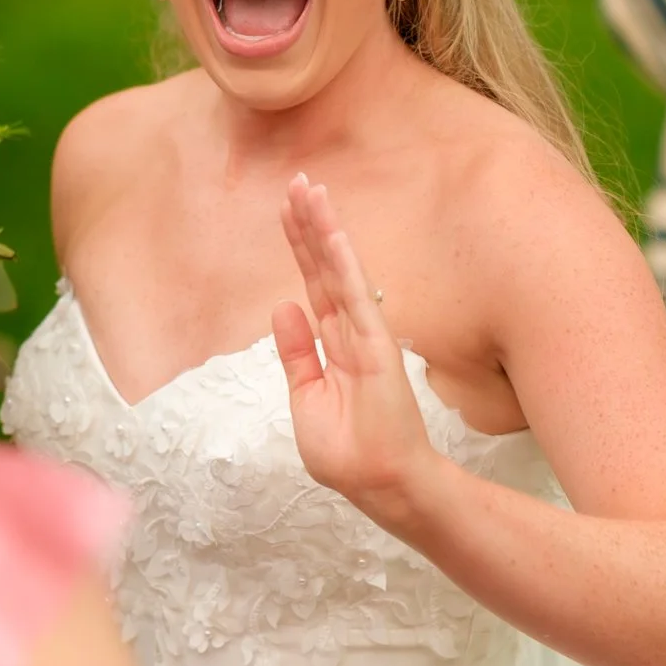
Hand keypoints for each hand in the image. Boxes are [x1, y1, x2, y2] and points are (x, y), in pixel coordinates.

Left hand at [271, 175, 437, 519]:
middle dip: (309, 225)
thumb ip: (297, 353)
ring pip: (340, 271)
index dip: (300, 247)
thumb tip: (282, 306)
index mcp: (335, 344)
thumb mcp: (307, 398)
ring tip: (308, 189)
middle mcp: (352, 331)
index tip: (286, 209)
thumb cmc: (350, 452)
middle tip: (297, 181)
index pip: (314, 285)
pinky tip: (331, 230)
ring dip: (323, 229)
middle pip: (325, 267)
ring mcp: (366, 335)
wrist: (382, 485)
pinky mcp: (377, 346)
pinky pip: (356, 294)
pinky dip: (343, 260)